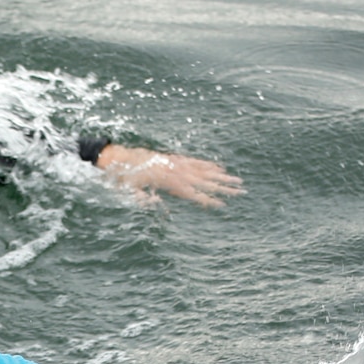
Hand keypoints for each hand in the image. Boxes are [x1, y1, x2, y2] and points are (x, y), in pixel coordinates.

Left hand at [93, 144, 243, 206]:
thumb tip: (152, 203)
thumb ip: (141, 198)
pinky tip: (220, 168)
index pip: (193, 194)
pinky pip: (197, 162)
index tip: (222, 205)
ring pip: (205, 171)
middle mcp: (178, 172)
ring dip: (222, 176)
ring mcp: (179, 164)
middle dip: (224, 187)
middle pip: (206, 181)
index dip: (208, 200)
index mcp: (169, 182)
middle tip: (241, 191)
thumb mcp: (130, 191)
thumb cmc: (125, 178)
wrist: (122, 158)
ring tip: (238, 180)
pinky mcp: (177, 159)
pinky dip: (209, 165)